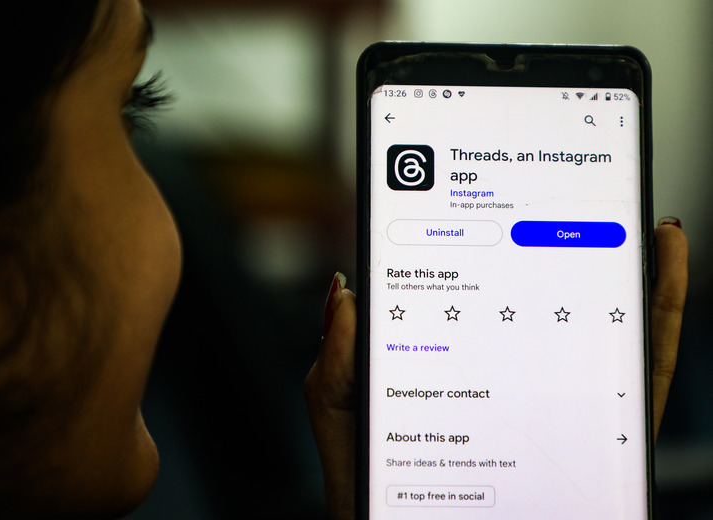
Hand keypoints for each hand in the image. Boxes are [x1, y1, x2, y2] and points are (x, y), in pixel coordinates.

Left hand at [305, 219, 687, 519]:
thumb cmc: (381, 485)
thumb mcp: (346, 414)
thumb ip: (340, 357)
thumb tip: (348, 291)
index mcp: (456, 359)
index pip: (475, 290)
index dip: (486, 240)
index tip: (494, 192)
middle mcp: (509, 372)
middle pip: (543, 299)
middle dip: (566, 240)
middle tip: (578, 189)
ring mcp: (555, 396)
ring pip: (602, 321)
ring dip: (628, 262)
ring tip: (638, 212)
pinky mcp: (600, 431)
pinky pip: (642, 366)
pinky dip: (664, 309)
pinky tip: (665, 258)